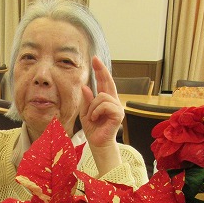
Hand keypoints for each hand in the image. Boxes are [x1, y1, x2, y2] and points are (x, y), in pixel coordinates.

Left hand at [79, 57, 123, 174]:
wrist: (97, 143)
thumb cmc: (92, 129)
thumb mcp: (85, 112)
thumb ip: (86, 100)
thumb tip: (85, 86)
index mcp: (105, 100)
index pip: (103, 82)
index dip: (100, 70)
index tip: (95, 60)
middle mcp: (113, 101)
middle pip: (108, 82)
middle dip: (101, 70)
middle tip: (95, 59)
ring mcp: (117, 107)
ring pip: (102, 96)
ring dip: (92, 107)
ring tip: (92, 117)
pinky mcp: (118, 114)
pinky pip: (104, 105)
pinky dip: (96, 111)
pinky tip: (95, 118)